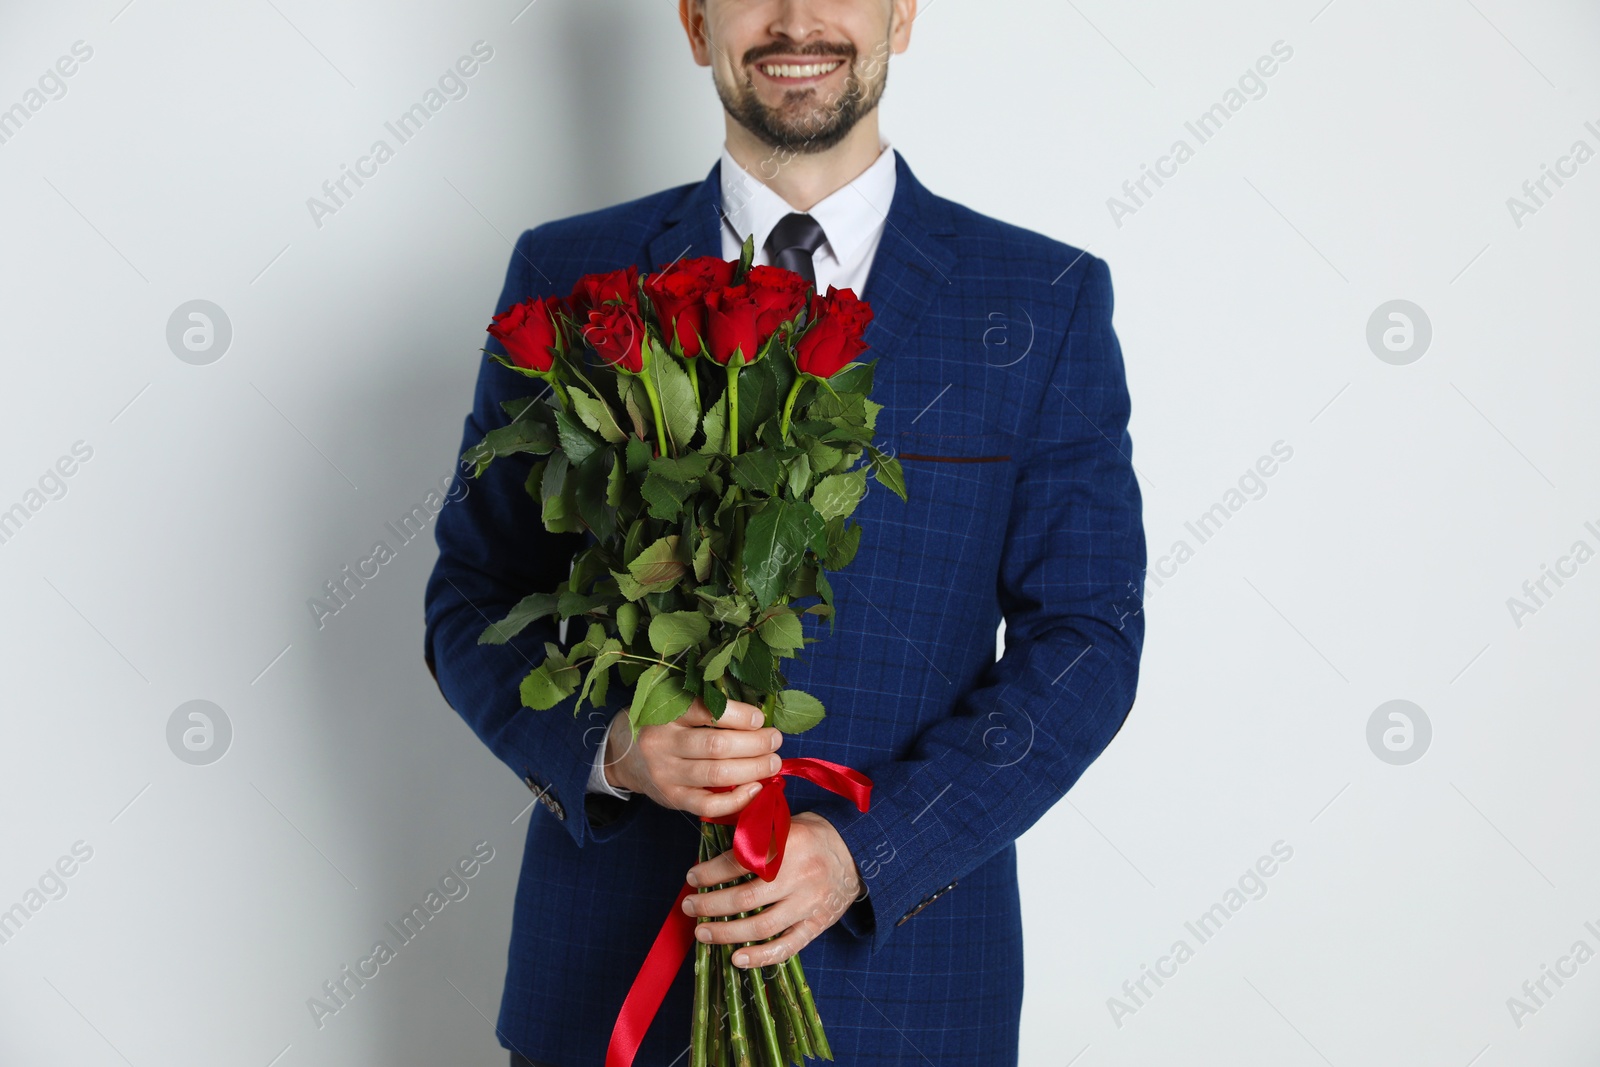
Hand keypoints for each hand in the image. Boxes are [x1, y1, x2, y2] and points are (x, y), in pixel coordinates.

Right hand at [604, 697, 782, 817]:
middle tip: (775, 740)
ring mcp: (666, 774)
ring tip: (773, 763)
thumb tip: (758, 716)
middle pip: (717, 746)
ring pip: (717, 775)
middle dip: (755, 744)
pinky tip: (755, 789)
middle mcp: (663, 744)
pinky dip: (736, 800)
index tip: (760, 718)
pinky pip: (708, 805)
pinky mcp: (673, 799)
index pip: (706, 711)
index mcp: (666, 713)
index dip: (739, 715)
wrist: (623, 756)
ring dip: (753, 770)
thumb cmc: (660, 724)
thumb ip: (707, 706)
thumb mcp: (672, 704)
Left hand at [682, 812, 863, 968]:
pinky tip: (736, 959)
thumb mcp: (785, 822)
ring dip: (727, 934)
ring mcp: (809, 903)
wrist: (856, 853)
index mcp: (789, 843)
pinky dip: (760, 957)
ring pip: (762, 926)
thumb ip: (753, 832)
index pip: (740, 861)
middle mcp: (800, 875)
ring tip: (702, 933)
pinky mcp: (817, 924)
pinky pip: (787, 947)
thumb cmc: (811, 836)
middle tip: (689, 907)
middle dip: (711, 905)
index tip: (691, 877)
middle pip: (746, 898)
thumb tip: (709, 844)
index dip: (710, 872)